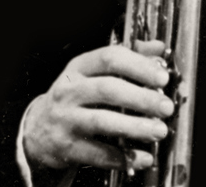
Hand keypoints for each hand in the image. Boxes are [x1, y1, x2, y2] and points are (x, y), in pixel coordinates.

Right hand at [22, 40, 173, 171]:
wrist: (39, 129)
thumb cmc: (77, 96)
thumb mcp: (94, 72)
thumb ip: (128, 57)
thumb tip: (158, 48)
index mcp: (80, 66)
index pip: (110, 58)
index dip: (138, 66)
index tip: (162, 77)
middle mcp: (70, 90)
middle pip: (108, 89)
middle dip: (141, 98)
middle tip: (166, 107)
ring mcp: (66, 119)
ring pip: (102, 121)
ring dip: (135, 126)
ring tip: (159, 130)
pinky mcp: (66, 147)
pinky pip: (97, 153)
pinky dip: (123, 157)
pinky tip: (143, 157)